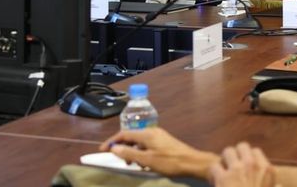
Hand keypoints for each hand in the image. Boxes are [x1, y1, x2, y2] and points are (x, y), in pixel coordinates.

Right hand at [100, 128, 218, 178]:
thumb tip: (114, 148)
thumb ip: (129, 154)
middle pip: (131, 137)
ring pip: (139, 142)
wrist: (193, 163)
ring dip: (133, 153)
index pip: (124, 134)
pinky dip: (142, 153)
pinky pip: (147, 145)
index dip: (112, 141)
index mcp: (146, 133)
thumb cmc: (170, 162)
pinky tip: (145, 164)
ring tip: (134, 165)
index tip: (102, 150)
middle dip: (123, 148)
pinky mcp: (164, 142)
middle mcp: (152, 131)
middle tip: (122, 162)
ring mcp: (159, 136)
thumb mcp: (147, 160)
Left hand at [210, 142, 275, 186]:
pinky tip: (215, 182)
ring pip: (227, 151)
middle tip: (232, 166)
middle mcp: (253, 165)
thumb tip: (280, 185)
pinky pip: (214, 166)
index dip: (248, 158)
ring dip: (224, 161)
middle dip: (236, 154)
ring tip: (223, 172)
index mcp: (267, 170)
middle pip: (242, 146)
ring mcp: (237, 170)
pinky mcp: (223, 178)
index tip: (245, 167)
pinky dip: (213, 174)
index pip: (256, 152)